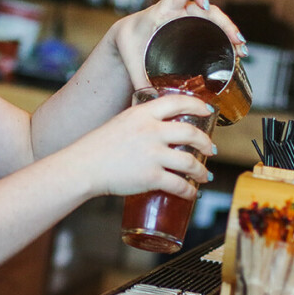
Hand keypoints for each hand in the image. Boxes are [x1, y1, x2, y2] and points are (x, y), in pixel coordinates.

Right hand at [75, 91, 215, 198]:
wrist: (83, 167)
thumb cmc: (98, 147)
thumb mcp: (121, 122)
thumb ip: (142, 121)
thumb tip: (161, 126)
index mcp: (142, 113)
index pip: (178, 101)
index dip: (197, 105)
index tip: (207, 110)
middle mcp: (150, 131)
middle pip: (190, 132)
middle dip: (206, 142)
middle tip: (210, 149)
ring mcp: (152, 154)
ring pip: (190, 162)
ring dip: (201, 170)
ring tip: (204, 175)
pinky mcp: (151, 177)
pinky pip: (179, 184)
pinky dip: (189, 191)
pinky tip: (191, 193)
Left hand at [110, 0, 246, 89]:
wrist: (126, 37)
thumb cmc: (129, 41)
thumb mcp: (130, 57)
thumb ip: (138, 78)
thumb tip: (151, 100)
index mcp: (164, 9)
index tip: (205, 5)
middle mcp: (180, 12)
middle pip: (209, 10)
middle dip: (225, 23)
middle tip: (235, 41)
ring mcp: (189, 21)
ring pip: (216, 21)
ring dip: (231, 32)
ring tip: (241, 50)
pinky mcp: (193, 31)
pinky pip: (214, 31)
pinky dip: (226, 40)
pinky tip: (236, 54)